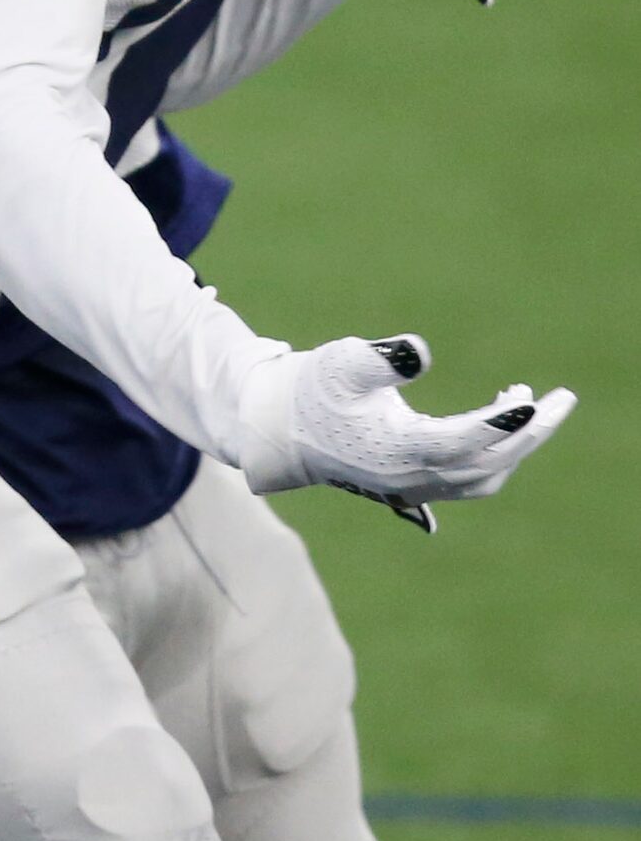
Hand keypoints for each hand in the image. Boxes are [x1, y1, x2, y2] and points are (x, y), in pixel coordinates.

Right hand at [236, 334, 575, 502]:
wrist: (278, 429)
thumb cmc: (311, 388)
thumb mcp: (341, 362)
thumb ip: (381, 358)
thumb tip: (420, 351)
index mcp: (397, 449)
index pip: (464, 440)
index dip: (500, 422)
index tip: (529, 399)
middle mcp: (411, 477)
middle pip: (489, 463)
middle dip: (530, 432)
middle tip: (561, 398)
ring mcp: (413, 488)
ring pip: (484, 477)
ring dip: (514, 445)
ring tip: (523, 399)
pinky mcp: (413, 487)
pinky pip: (471, 480)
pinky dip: (494, 455)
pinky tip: (496, 420)